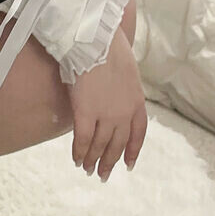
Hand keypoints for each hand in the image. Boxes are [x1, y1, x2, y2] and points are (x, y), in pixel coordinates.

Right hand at [69, 29, 147, 180]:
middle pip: (117, 144)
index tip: (128, 165)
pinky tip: (76, 159)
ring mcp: (106, 114)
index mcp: (137, 102)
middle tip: (103, 175)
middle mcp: (124, 113)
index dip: (132, 151)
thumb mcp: (127, 71)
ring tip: (87, 169)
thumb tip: (115, 97)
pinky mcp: (85, 112)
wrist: (96, 40)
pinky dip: (79, 152)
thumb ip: (124, 90)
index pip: (138, 134)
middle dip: (110, 161)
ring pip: (100, 145)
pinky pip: (83, 139)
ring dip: (93, 160)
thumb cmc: (108, 48)